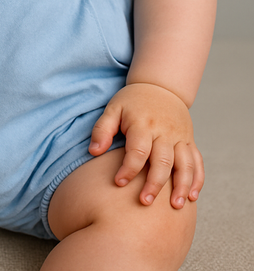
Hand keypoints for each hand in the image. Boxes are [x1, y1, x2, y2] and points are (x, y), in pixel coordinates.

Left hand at [89, 83, 203, 208]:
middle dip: (155, 183)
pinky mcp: (189, 141)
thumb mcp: (113, 108)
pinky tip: (192, 197)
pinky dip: (197, 180)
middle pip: (163, 161)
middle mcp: (164, 132)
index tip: (119, 182)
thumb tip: (93, 152)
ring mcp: (180, 137)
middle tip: (144, 202)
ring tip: (175, 206)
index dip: (128, 168)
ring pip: (185, 164)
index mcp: (143, 124)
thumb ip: (102, 130)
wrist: (160, 86)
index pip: (138, 150)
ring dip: (182, 186)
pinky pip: (197, 162)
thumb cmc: (133, 101)